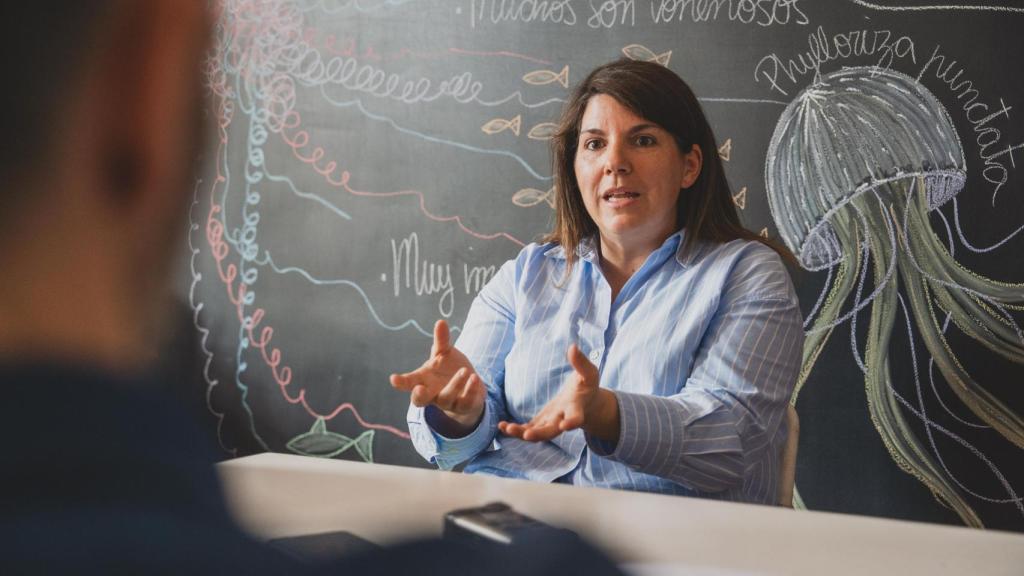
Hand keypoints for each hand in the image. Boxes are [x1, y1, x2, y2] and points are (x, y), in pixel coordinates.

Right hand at [390, 320, 485, 432]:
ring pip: (446, 398)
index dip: (401, 382)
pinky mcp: (464, 406)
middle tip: (419, 389)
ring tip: (464, 371)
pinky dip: (470, 390)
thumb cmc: (448, 370)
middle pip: (420, 400)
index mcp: (423, 381)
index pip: (409, 383)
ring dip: (454, 385)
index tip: (394, 378)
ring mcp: (447, 403)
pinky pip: (466, 402)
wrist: (468, 387)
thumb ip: (441, 341)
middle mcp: (432, 394)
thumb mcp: (444, 354)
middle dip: (419, 395)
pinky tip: (474, 378)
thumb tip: (440, 321)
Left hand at [499, 344, 618, 442]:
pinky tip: (501, 426)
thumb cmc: (587, 386)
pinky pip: (528, 430)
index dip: (572, 422)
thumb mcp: (588, 373)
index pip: (576, 418)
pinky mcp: (541, 423)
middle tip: (527, 435)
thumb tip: (573, 347)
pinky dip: (516, 431)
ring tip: (506, 428)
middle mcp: (562, 420)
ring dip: (521, 434)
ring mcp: (550, 423)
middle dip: (539, 434)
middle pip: (552, 431)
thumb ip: (581, 362)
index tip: (565, 426)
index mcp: (576, 408)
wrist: (585, 404)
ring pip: (537, 434)